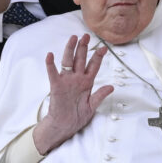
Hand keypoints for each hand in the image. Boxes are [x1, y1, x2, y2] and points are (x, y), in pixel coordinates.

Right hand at [33, 34, 111, 154]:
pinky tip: (50, 55)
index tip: (103, 48)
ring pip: (68, 62)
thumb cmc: (76, 117)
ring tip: (73, 38)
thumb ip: (100, 95)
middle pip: (80, 59)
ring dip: (70, 50)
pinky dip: (51, 64)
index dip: (98, 57)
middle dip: (84, 47)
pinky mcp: (56, 86)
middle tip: (86, 36)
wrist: (64, 126)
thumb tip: (111, 87)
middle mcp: (76, 79)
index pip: (93, 66)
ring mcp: (66, 81)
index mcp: (86, 83)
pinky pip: (53, 73)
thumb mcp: (91, 106)